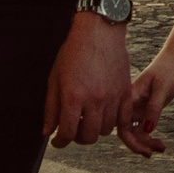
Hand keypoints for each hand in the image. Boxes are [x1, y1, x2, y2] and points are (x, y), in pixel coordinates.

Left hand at [43, 13, 131, 148]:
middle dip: (77, 138)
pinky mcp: (125, 93)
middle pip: (88, 137)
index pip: (67, 133)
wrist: (99, 31)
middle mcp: (94, 100)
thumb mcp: (55, 78)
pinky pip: (123, 119)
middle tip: (73, 129)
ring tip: (88, 119)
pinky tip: (105, 116)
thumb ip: (51, 108)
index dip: (60, 141)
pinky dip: (113, 123)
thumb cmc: (74, 51)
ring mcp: (112, 97)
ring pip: (105, 130)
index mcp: (73, 96)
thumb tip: (48, 131)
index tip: (57, 140)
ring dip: (95, 130)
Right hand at [120, 55, 173, 157]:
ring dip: (146, 142)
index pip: (121, 125)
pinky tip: (160, 143)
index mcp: (129, 98)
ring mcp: (136, 108)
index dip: (130, 141)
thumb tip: (147, 130)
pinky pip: (142, 128)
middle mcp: (129, 105)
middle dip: (138, 145)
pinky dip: (150, 137)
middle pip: (126, 131)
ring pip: (135, 131)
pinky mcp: (144, 110)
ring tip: (162, 148)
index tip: (145, 150)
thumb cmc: (167, 72)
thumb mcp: (162, 89)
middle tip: (152, 153)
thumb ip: (154, 109)